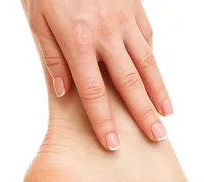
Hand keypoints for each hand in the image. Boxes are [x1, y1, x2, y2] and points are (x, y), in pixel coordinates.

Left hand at [24, 0, 172, 150]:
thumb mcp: (37, 21)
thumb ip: (52, 57)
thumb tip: (64, 92)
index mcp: (78, 41)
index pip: (94, 92)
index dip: (104, 121)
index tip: (112, 145)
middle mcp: (106, 33)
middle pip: (129, 83)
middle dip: (143, 114)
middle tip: (156, 138)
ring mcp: (124, 18)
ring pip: (147, 61)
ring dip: (158, 91)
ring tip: (167, 114)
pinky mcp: (134, 6)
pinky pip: (147, 38)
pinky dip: (153, 60)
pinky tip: (157, 79)